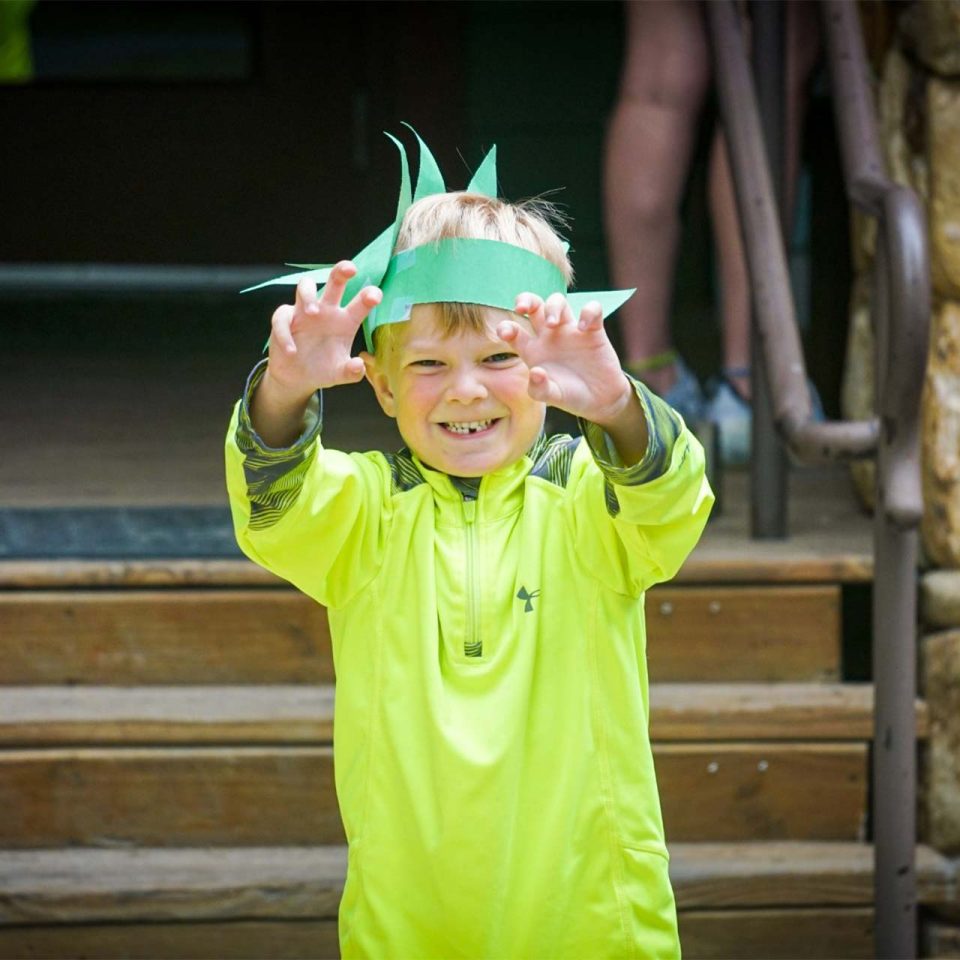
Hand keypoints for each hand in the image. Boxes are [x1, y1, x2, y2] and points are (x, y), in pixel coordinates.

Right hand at [266, 261, 381, 400]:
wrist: (298, 378)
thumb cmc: (323, 369)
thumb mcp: (339, 374)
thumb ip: (351, 372)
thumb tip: (359, 366)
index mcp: (346, 321)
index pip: (360, 304)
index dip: (368, 297)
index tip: (375, 296)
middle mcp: (327, 311)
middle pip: (334, 283)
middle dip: (341, 272)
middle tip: (350, 269)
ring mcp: (304, 312)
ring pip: (304, 287)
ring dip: (308, 295)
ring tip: (313, 311)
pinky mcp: (285, 320)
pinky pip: (282, 319)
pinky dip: (285, 334)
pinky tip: (292, 351)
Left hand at [499, 293, 631, 425]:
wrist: (600, 401)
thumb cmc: (571, 397)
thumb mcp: (552, 397)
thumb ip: (539, 388)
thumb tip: (536, 372)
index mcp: (533, 350)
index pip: (514, 331)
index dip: (506, 327)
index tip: (506, 332)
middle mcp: (549, 336)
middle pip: (534, 306)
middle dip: (525, 300)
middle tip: (522, 308)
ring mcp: (570, 331)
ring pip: (558, 301)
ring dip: (552, 306)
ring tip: (552, 323)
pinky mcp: (593, 330)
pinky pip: (592, 309)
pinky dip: (587, 312)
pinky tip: (583, 328)